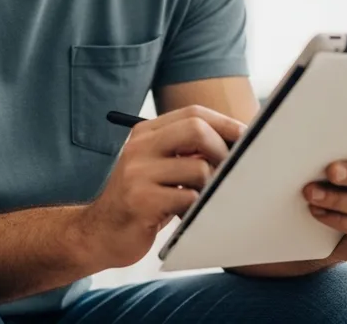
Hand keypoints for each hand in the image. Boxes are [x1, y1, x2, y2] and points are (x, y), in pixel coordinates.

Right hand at [76, 105, 245, 268]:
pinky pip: (189, 198)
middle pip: (196, 129)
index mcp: (145, 134)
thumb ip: (186, 151)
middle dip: (222, 150)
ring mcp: (137, 173)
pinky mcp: (141, 201)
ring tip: (198, 199)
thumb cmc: (141, 201)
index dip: (225, 123)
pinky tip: (185, 214)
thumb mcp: (159, 168)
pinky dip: (196, 207)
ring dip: (209, 186)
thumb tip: (236, 140)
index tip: (246, 137)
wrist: (100, 234)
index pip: (193, 113)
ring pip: (198, 167)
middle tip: (228, 171)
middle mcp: (139, 147)